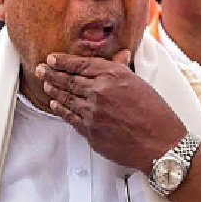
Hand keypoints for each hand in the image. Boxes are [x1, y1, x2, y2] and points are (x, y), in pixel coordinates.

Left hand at [37, 51, 186, 171]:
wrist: (160, 144)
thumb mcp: (141, 84)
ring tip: (45, 84)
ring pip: (66, 98)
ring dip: (53, 90)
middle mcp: (100, 91)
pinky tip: (55, 105)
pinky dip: (60, 110)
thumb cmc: (156, 115)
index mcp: (114, 75)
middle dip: (51, 74)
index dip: (64, 61)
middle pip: (69, 80)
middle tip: (40, 69)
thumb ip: (123, 71)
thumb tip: (119, 57)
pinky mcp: (90, 131)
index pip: (82, 64)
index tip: (52, 59)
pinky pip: (70, 117)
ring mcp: (93, 112)